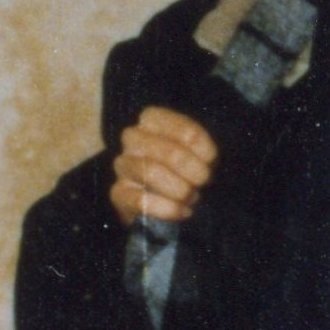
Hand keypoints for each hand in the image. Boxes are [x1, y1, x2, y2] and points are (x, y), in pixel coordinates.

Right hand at [109, 108, 218, 226]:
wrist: (162, 197)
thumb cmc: (183, 167)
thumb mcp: (197, 150)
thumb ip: (201, 148)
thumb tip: (206, 160)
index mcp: (152, 118)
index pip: (185, 131)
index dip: (204, 150)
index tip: (211, 162)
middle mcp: (133, 136)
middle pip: (170, 153)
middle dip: (194, 173)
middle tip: (203, 182)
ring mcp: (122, 164)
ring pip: (152, 173)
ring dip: (181, 190)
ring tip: (192, 197)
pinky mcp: (118, 192)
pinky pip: (141, 200)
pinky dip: (168, 209)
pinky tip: (182, 211)